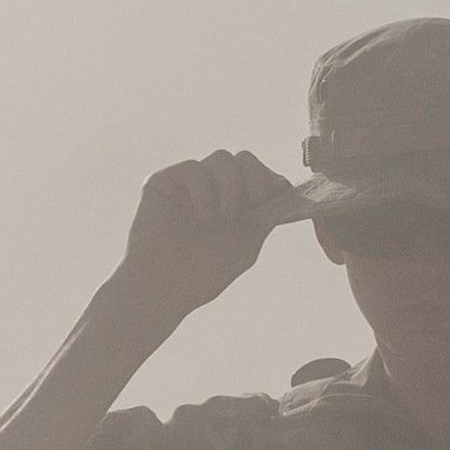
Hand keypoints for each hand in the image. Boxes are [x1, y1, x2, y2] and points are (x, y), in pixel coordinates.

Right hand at [115, 151, 308, 320]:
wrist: (164, 291)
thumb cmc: (202, 275)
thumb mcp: (246, 245)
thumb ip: (265, 217)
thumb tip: (286, 190)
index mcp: (234, 202)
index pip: (260, 174)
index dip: (272, 180)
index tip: (276, 198)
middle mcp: (212, 189)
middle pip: (245, 159)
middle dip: (257, 177)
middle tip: (254, 203)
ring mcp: (188, 184)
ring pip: (222, 158)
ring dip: (232, 185)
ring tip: (224, 215)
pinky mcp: (163, 182)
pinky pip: (193, 168)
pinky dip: (204, 190)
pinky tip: (202, 216)